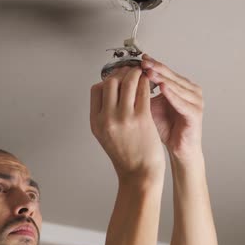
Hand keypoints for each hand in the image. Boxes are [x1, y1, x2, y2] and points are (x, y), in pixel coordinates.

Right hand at [90, 66, 164, 181]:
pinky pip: (143, 91)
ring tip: (141, 74)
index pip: (96, 89)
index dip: (108, 80)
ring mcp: (124, 118)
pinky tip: (149, 83)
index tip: (117, 78)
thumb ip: (104, 114)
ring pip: (128, 82)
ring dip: (135, 74)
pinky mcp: (141, 118)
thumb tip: (109, 90)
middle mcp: (107, 118)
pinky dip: (146, 82)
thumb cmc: (126, 155)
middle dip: (121, 73)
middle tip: (130, 71)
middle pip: (110, 82)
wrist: (139, 173)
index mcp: (96, 122)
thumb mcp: (105, 135)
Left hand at [141, 54, 204, 161]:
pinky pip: (183, 102)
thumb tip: (125, 80)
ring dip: (163, 78)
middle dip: (156, 68)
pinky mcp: (196, 114)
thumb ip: (142, 93)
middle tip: (143, 62)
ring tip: (150, 72)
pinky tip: (163, 88)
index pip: (165, 71)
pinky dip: (172, 95)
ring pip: (177, 86)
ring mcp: (196, 101)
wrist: (178, 149)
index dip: (152, 64)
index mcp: (181, 86)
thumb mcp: (150, 106)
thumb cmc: (166, 128)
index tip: (138, 59)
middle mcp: (191, 90)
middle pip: (171, 76)